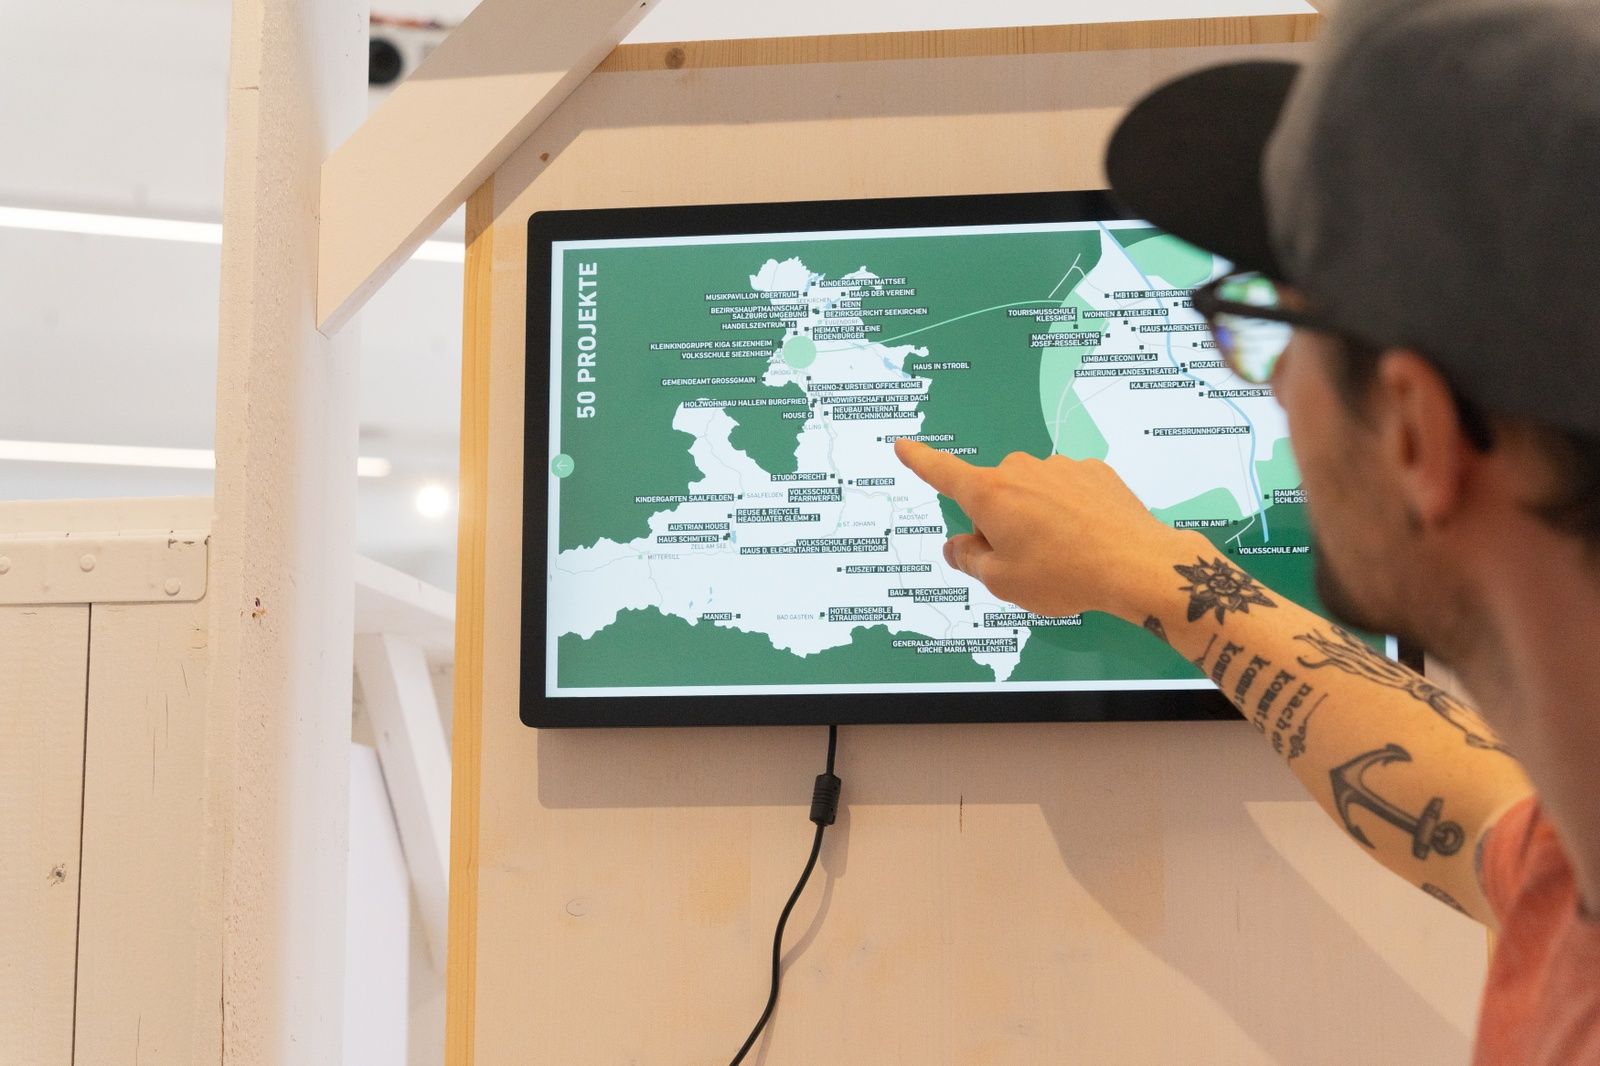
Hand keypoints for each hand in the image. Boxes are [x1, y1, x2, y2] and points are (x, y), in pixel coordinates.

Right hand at [893, 439, 1187, 621]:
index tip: (904, 446)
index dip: (920, 461)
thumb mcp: (1003, 581)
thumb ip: (970, 560)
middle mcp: (1021, 470)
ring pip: (1032, 493)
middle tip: (1022, 562)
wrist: (1136, 565)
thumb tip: (956, 545)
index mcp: (990, 494)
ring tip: (1063, 555)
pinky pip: (1066, 491)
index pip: (943, 473)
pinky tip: (1086, 539)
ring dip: (1036, 517)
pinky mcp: (1094, 471)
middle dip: (998, 522)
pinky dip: (1068, 512)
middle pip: (993, 495)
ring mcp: (1060, 467)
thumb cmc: (1064, 575)